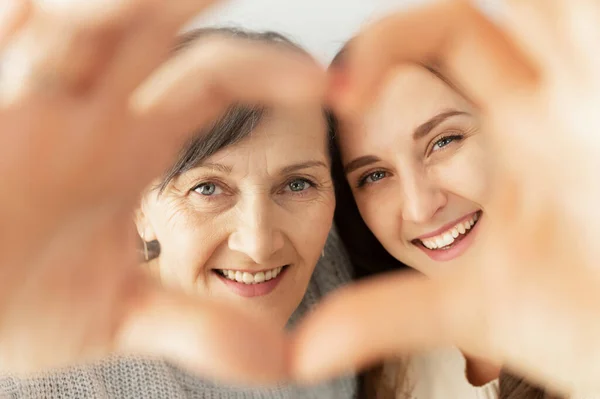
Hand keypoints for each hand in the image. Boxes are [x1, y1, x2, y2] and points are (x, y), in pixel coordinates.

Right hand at [0, 0, 323, 382]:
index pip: (219, 82)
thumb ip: (198, 327)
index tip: (340, 88)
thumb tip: (283, 361)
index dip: (278, 75)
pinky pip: (26, 28)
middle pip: (164, 27)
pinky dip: (64, 9)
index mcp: (133, 145)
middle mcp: (94, 111)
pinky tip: (92, 4)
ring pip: (101, 15)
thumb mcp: (119, 314)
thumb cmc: (17, 303)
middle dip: (208, 2)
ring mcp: (39, 97)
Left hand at [292, 0, 599, 395]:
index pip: (446, 35)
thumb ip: (386, 314)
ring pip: (557, 2)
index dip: (388, 44)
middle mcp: (565, 96)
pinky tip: (574, 26)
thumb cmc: (581, 323)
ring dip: (535, 2)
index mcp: (519, 123)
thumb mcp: (474, 306)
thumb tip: (302, 353)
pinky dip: (586, 22)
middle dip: (445, 8)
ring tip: (518, 13)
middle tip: (397, 36)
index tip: (339, 94)